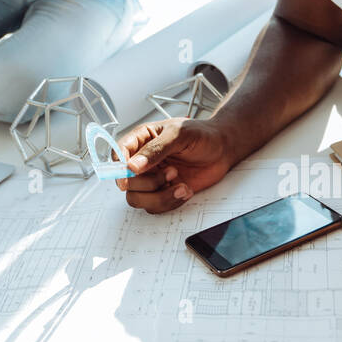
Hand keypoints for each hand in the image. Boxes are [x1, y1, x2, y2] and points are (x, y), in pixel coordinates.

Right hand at [115, 116, 234, 212]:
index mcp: (142, 139)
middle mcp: (143, 160)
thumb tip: (132, 166)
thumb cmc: (202, 135)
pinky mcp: (164, 192)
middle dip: (149, 183)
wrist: (223, 150)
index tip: (129, 176)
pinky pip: (155, 206)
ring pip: (138, 198)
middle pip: (127, 183)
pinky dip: (170, 202)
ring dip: (160, 196)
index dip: (118, 167)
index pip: (118, 154)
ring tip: (180, 184)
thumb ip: (155, 150)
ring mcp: (153, 178)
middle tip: (172, 172)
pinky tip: (185, 190)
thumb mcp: (179, 135)